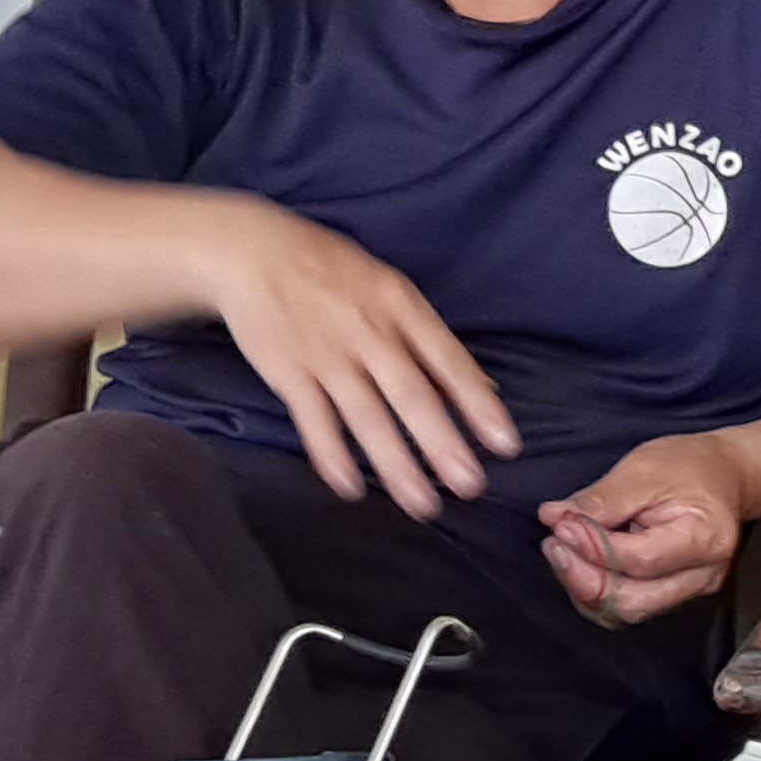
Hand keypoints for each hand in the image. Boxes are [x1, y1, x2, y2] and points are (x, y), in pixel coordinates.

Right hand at [203, 201, 516, 519]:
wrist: (254, 253)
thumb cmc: (336, 273)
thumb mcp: (394, 291)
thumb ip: (434, 342)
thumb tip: (486, 388)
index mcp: (402, 309)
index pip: (450, 363)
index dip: (480, 405)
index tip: (507, 445)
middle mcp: (368, 334)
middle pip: (411, 395)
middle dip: (443, 444)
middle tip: (472, 487)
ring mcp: (327, 356)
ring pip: (366, 418)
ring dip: (395, 465)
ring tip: (424, 506)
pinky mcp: (288, 373)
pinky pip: (314, 422)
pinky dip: (332, 456)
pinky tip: (352, 489)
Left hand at [539, 433, 754, 623]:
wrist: (725, 475)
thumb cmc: (692, 467)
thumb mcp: (645, 469)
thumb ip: (601, 499)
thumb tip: (556, 517)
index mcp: (705, 539)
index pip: (639, 560)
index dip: (592, 547)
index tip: (562, 524)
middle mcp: (703, 575)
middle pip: (632, 600)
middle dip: (583, 577)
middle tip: (555, 544)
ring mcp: (690, 590)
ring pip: (627, 611)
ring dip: (586, 588)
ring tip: (564, 553)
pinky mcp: (674, 594)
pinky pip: (629, 607)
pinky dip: (598, 592)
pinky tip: (582, 565)